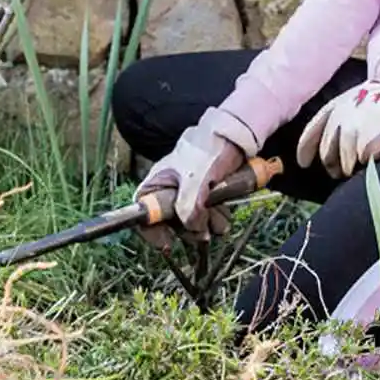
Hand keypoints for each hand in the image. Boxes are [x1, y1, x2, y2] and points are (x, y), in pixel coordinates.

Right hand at [135, 107, 251, 251]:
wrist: (236, 137)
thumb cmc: (208, 151)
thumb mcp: (195, 180)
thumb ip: (189, 208)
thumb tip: (193, 229)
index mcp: (158, 184)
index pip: (143, 215)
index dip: (152, 232)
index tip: (168, 243)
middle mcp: (170, 191)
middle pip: (171, 224)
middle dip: (189, 230)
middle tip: (204, 233)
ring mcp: (189, 195)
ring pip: (193, 222)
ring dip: (208, 225)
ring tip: (220, 216)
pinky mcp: (207, 197)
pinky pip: (208, 217)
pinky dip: (217, 219)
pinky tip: (226, 213)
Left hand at [297, 80, 379, 177]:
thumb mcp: (368, 96)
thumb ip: (349, 112)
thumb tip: (335, 142)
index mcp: (341, 102)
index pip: (314, 128)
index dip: (306, 147)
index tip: (303, 162)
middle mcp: (342, 116)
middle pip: (326, 152)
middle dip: (332, 165)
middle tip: (340, 173)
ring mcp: (353, 130)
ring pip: (343, 164)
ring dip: (351, 169)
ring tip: (366, 164)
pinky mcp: (365, 144)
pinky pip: (361, 165)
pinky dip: (368, 166)